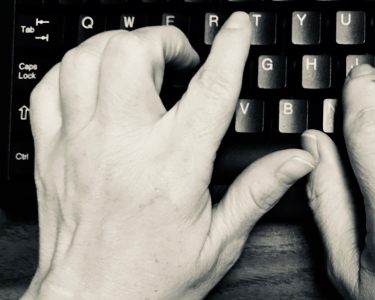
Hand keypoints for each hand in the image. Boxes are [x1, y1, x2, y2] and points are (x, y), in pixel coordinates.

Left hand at [24, 12, 314, 298]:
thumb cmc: (153, 277)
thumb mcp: (220, 240)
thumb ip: (259, 191)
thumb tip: (299, 159)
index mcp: (173, 167)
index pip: (209, 89)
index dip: (231, 48)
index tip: (239, 27)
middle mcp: (122, 146)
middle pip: (133, 54)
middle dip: (163, 41)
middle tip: (180, 60)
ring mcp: (79, 145)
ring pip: (87, 60)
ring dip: (118, 49)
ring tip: (140, 66)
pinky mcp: (51, 152)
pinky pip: (48, 87)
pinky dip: (74, 71)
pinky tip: (96, 86)